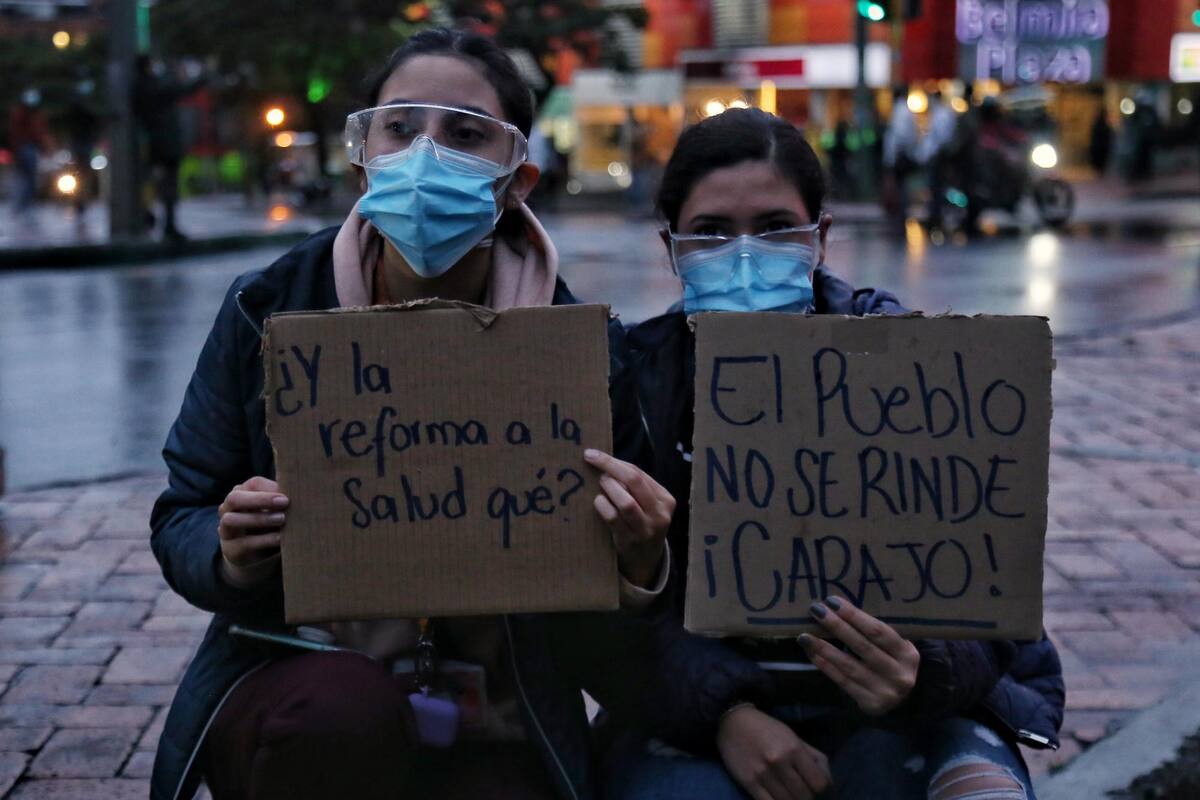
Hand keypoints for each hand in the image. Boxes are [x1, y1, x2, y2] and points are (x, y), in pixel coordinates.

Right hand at [217, 476, 287, 567]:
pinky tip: (280, 538)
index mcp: (242, 494)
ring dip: (259, 518)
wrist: (257, 558)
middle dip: (260, 499)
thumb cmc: (271, 525)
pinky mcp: (230, 549)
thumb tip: (300, 492)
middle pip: (235, 498)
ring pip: (232, 519)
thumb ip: (282, 501)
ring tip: (282, 519)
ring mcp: (226, 529)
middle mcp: (228, 509)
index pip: (253, 484)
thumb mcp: (276, 511)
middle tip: (284, 502)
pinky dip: (264, 539)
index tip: (288, 495)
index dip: (270, 488)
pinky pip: (243, 543)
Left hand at [583, 449, 673, 588]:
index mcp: (666, 499)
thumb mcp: (647, 504)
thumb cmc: (641, 522)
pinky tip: (598, 501)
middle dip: (610, 467)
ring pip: (626, 502)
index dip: (615, 462)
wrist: (645, 559)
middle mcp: (660, 513)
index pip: (639, 473)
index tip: (593, 454)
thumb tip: (604, 462)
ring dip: (609, 488)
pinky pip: (614, 519)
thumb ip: (633, 486)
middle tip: (592, 462)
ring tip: (600, 484)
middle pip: (635, 481)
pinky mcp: (631, 541)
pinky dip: (603, 506)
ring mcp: (646, 529)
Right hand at [717, 705, 829, 799]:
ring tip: (790, 795)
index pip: (819, 783)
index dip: (822, 789)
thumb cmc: (767, 728)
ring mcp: (763, 774)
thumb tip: (829, 783)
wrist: (732, 722)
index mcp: (794, 748)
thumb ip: (814, 757)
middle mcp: (779, 762)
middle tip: (802, 792)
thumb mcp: (794, 736)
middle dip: (807, 797)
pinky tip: (779, 799)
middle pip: (805, 796)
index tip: (816, 787)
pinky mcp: (749, 783)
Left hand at [801, 596, 919, 715]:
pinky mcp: (871, 704)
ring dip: (824, 648)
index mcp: (907, 654)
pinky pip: (843, 681)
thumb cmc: (892, 663)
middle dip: (837, 626)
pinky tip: (812, 653)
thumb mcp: (895, 648)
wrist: (904, 702)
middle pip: (862, 646)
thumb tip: (839, 608)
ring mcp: (885, 691)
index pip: (878, 631)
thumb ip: (876, 632)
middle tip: (816, 610)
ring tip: (805, 636)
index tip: (832, 601)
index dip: (854, 615)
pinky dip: (826, 666)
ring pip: (849, 666)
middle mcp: (899, 674)